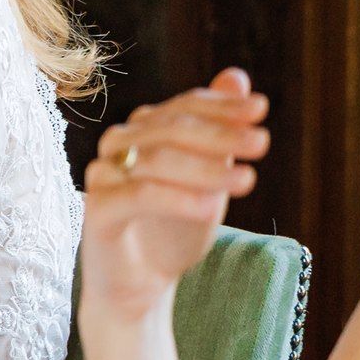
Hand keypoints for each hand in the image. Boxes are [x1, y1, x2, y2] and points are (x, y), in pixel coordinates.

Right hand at [80, 68, 271, 323]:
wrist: (140, 284)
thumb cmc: (172, 228)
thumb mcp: (207, 178)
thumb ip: (218, 130)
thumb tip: (236, 75)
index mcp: (142, 130)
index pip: (183, 106)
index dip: (222, 106)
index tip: (261, 111)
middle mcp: (117, 145)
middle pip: (171, 128)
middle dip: (221, 134)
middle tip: (262, 143)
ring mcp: (102, 175)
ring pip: (157, 158)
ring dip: (207, 167)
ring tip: (249, 181)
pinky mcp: (97, 210)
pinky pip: (139, 195)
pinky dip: (178, 198)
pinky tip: (212, 208)